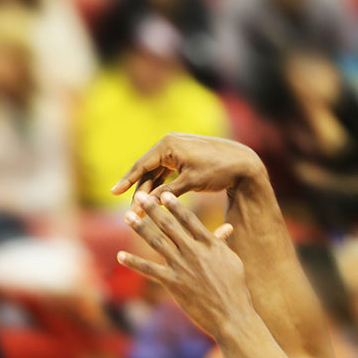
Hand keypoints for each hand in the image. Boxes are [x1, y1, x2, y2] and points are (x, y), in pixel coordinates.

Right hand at [111, 133, 264, 205]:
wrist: (244, 162)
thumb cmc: (218, 170)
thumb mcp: (191, 182)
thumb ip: (167, 192)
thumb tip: (147, 204)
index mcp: (168, 146)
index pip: (141, 165)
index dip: (126, 181)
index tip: (113, 193)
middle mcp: (169, 145)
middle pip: (147, 171)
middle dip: (139, 192)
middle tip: (132, 213)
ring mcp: (175, 150)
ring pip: (156, 174)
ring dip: (149, 192)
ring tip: (141, 211)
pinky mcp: (182, 157)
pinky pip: (165, 173)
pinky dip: (160, 187)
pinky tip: (154, 202)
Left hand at [118, 192, 249, 338]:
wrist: (233, 316)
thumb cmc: (235, 289)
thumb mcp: (232, 261)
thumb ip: (222, 243)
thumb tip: (226, 228)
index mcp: (210, 245)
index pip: (189, 220)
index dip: (175, 206)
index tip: (163, 193)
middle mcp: (194, 252)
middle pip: (170, 226)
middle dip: (153, 210)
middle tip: (140, 196)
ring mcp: (183, 267)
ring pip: (157, 243)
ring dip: (140, 228)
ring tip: (127, 216)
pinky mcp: (174, 283)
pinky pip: (150, 270)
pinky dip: (134, 263)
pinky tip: (120, 256)